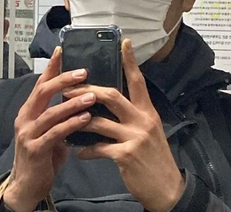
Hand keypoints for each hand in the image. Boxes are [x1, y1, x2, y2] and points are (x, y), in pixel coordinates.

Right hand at [2, 47, 93, 211]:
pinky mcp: (35, 149)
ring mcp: (27, 133)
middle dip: (63, 79)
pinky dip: (70, 124)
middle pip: (42, 92)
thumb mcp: (50, 133)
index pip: (40, 84)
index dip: (51, 68)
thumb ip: (59, 118)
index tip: (62, 50)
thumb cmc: (41, 159)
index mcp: (28, 112)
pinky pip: (55, 133)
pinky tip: (85, 119)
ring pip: (50, 112)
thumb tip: (78, 103)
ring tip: (92, 95)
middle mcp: (24, 119)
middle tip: (83, 72)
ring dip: (72, 102)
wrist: (27, 186)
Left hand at [63, 39, 184, 211]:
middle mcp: (142, 120)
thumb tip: (104, 100)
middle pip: (110, 95)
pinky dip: (85, 150)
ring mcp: (135, 137)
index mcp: (146, 111)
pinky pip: (98, 147)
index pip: (137, 81)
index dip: (130, 61)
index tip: (123, 42)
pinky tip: (78, 152)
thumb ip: (130, 115)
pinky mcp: (126, 155)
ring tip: (65, 122)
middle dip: (85, 91)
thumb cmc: (152, 158)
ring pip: (98, 121)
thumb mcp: (147, 131)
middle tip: (66, 88)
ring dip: (77, 121)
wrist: (167, 189)